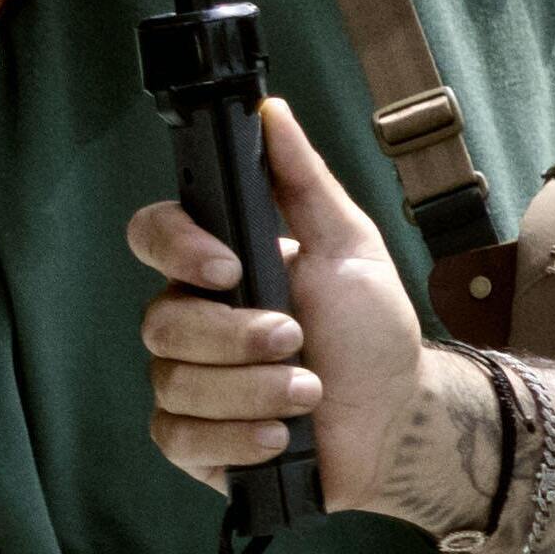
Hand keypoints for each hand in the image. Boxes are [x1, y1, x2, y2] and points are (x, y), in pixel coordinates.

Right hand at [132, 106, 424, 518]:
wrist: (403, 424)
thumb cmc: (374, 334)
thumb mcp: (349, 248)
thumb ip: (304, 182)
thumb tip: (271, 111)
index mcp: (217, 268)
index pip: (152, 236)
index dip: (175, 249)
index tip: (229, 266)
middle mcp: (192, 322)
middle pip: (160, 321)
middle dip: (234, 337)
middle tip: (295, 342)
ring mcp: (189, 383)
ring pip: (175, 383)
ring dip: (251, 392)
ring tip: (308, 396)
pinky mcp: (195, 443)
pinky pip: (179, 437)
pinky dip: (234, 440)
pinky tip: (278, 438)